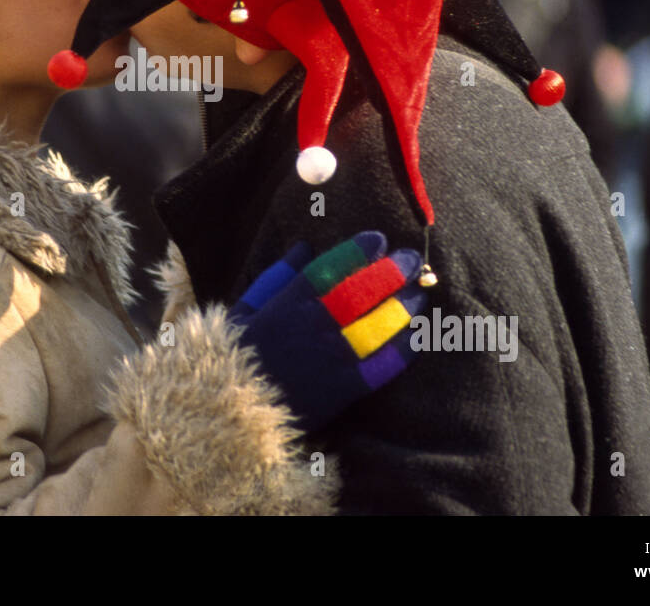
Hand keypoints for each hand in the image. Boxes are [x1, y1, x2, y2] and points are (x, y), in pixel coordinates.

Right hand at [228, 230, 433, 433]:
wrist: (230, 410)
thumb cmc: (235, 354)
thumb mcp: (247, 308)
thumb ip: (277, 275)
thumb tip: (305, 246)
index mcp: (288, 301)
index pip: (332, 266)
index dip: (360, 250)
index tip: (380, 240)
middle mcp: (313, 324)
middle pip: (362, 290)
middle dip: (392, 271)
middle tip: (411, 260)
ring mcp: (330, 356)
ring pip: (377, 324)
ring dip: (403, 306)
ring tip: (419, 294)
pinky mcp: (343, 388)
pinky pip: (381, 365)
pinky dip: (403, 348)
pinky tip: (417, 335)